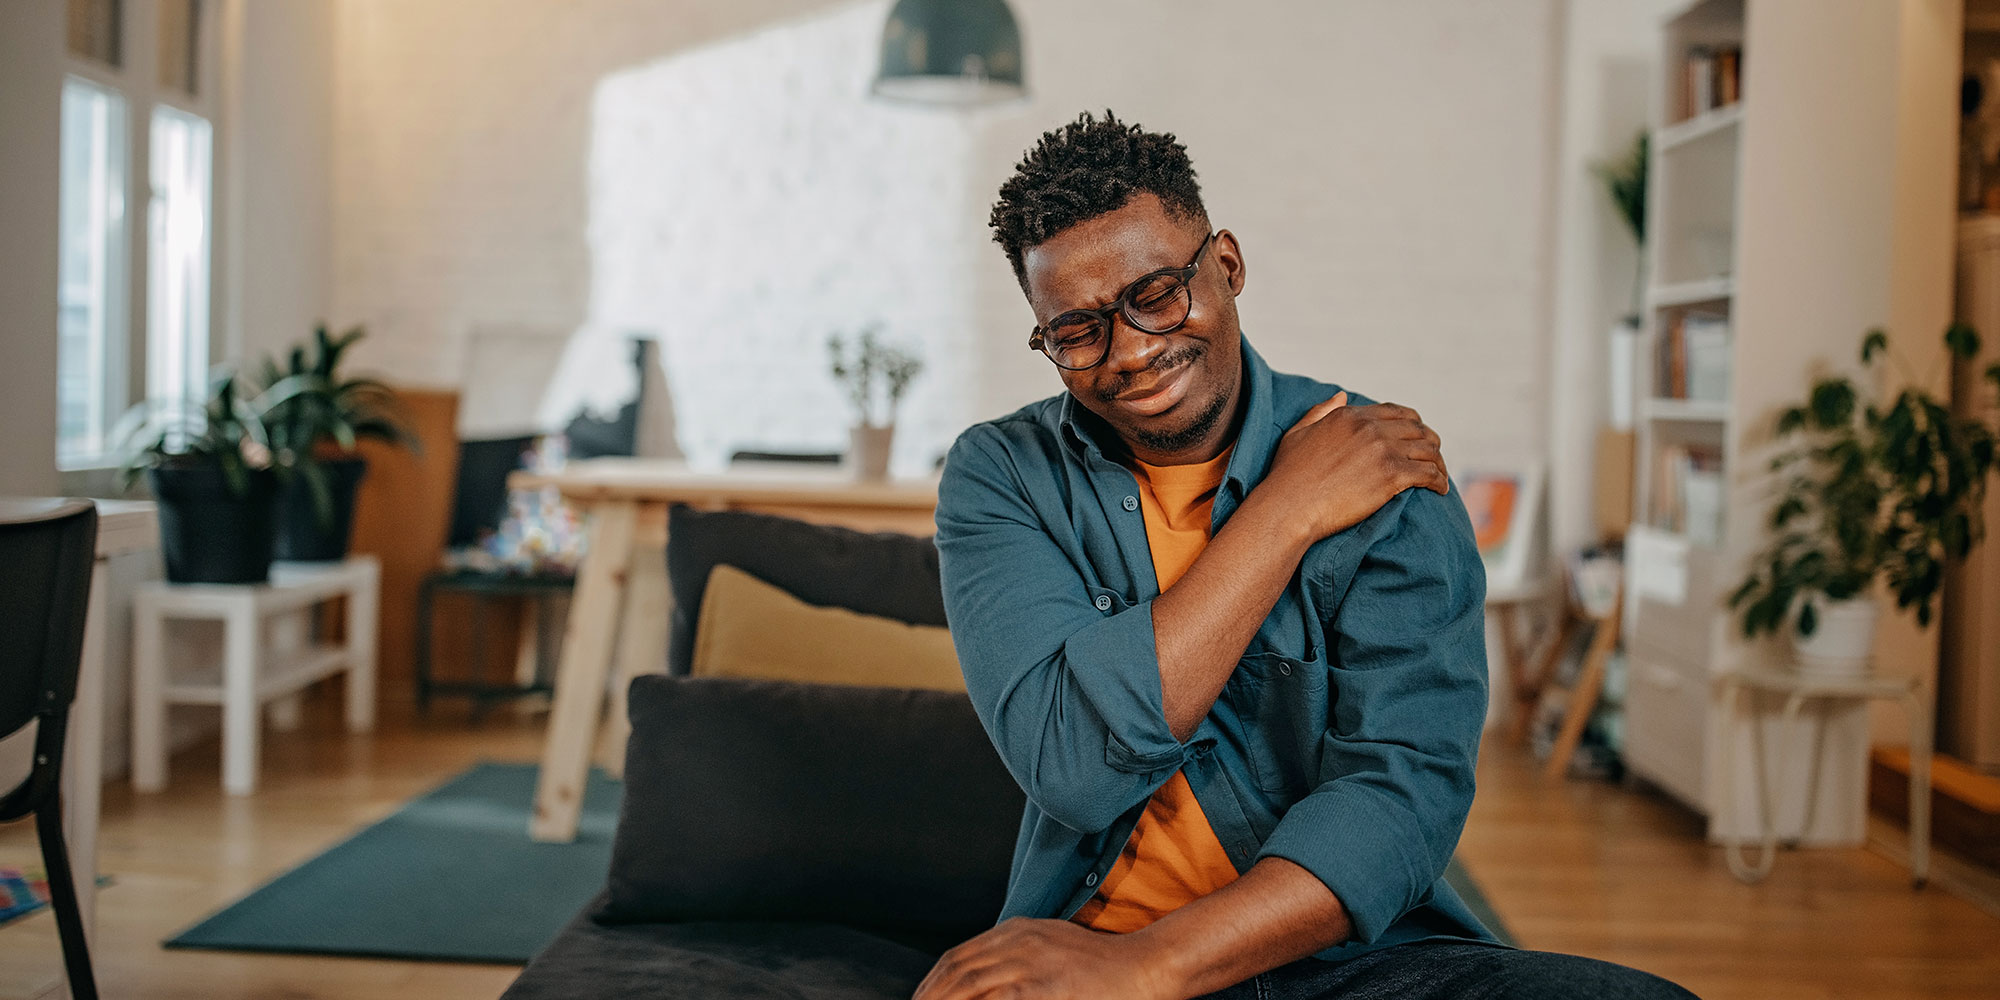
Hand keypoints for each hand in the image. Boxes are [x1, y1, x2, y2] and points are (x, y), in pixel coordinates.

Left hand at [912, 918, 1176, 999]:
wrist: (1147, 967)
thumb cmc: (1103, 968)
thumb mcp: (1051, 949)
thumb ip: (1015, 959)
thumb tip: (983, 984)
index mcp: (1017, 931)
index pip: (957, 957)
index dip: (932, 984)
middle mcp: (1018, 942)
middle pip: (957, 972)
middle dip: (931, 997)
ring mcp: (1029, 963)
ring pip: (969, 987)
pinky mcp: (1041, 987)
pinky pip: (998, 999)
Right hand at [1261, 392, 1447, 544]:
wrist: (1288, 507)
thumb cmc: (1287, 476)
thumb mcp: (1298, 433)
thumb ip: (1321, 411)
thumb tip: (1342, 395)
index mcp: (1351, 416)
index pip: (1396, 412)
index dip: (1413, 425)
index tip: (1417, 439)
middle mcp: (1370, 428)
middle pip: (1417, 429)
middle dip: (1429, 443)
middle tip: (1433, 458)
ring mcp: (1383, 450)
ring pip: (1428, 449)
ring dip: (1438, 462)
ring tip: (1440, 475)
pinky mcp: (1391, 475)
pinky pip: (1429, 473)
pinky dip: (1439, 480)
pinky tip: (1440, 490)